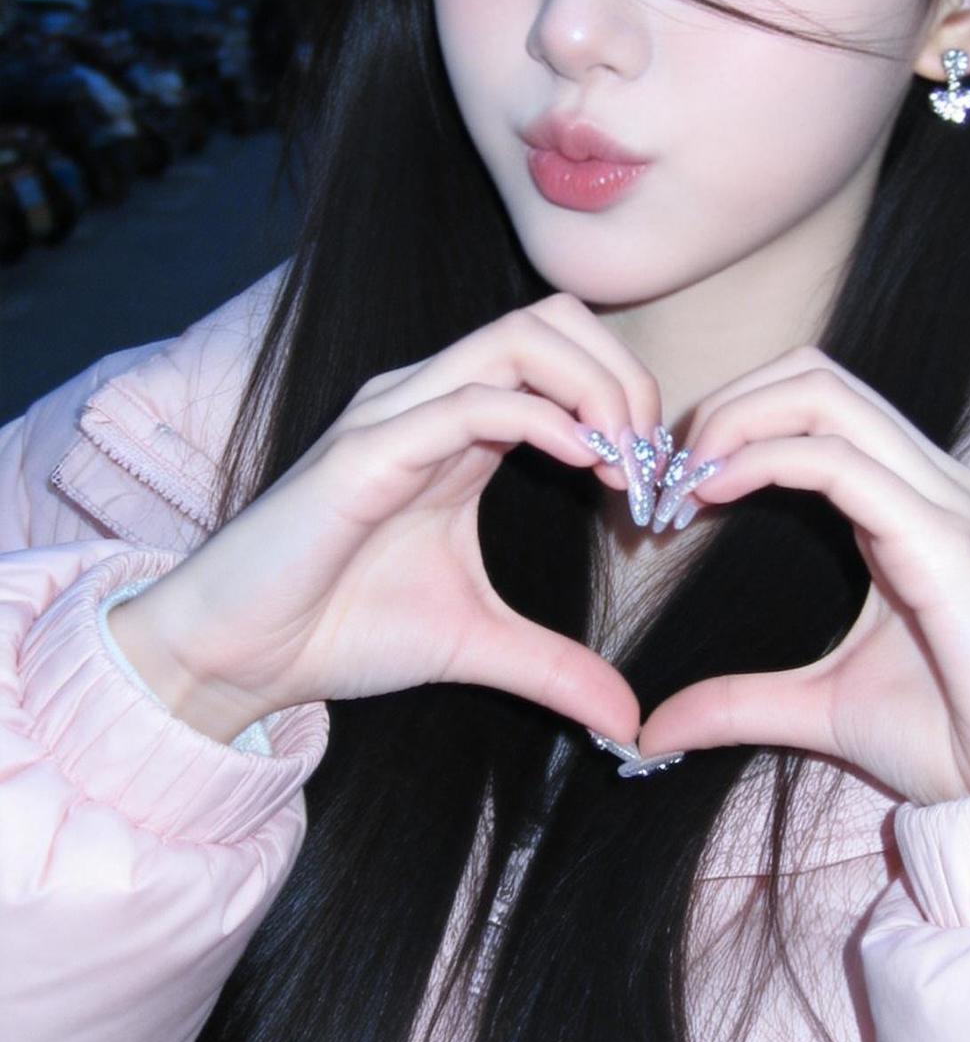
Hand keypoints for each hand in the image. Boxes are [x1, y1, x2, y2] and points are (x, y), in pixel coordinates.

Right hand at [107, 293, 657, 747]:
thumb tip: (628, 721)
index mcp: (457, 426)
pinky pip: (469, 402)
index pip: (563, 354)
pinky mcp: (365, 451)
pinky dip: (543, 420)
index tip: (657, 487)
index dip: (629, 402)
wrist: (239, 656)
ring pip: (519, 338)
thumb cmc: (338, 629)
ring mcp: (395, 415)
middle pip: (554, 320)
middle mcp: (428, 400)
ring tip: (626, 465)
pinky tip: (586, 466)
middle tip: (653, 467)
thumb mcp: (477, 645)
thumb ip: (555, 669)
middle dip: (626, 378)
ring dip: (597, 389)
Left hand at [634, 348, 969, 805]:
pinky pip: (842, 462)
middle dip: (728, 405)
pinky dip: (765, 458)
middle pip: (817, 376)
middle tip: (669, 475)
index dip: (736, 422)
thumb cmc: (956, 742)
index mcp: (917, 503)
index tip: (675, 490)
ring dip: (737, 420)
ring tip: (685, 481)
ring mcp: (948, 503)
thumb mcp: (821, 711)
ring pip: (827, 396)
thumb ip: (739, 703)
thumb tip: (654, 729)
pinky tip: (715, 492)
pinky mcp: (948, 541)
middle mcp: (938, 483)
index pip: (819, 404)